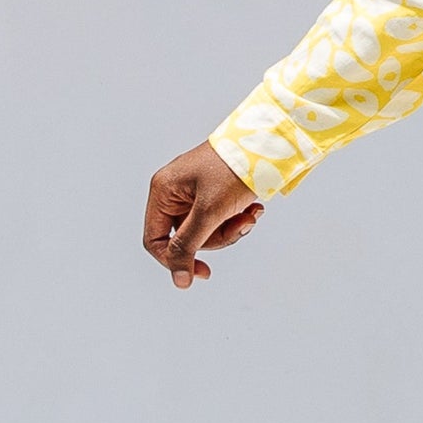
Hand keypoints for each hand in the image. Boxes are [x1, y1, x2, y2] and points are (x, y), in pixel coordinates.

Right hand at [143, 141, 263, 288]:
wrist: (266, 143)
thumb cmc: (233, 168)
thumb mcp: (209, 211)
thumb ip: (189, 246)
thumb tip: (180, 280)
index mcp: (163, 191)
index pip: (155, 240)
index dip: (175, 260)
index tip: (202, 272)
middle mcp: (174, 192)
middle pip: (186, 238)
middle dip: (217, 238)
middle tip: (240, 226)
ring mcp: (194, 192)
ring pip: (207, 231)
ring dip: (232, 228)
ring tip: (251, 214)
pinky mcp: (215, 193)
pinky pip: (221, 219)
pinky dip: (238, 218)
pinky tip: (254, 208)